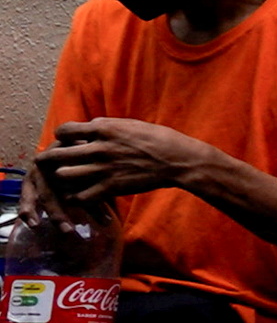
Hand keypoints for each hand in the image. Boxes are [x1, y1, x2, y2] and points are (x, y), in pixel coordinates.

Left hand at [37, 117, 200, 209]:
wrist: (178, 160)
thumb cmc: (158, 139)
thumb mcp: (130, 125)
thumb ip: (106, 127)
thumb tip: (89, 128)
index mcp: (103, 129)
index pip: (64, 130)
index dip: (61, 136)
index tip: (66, 141)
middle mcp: (99, 148)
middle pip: (57, 154)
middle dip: (51, 158)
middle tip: (52, 162)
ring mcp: (103, 169)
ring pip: (64, 175)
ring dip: (64, 177)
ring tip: (69, 178)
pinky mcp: (111, 187)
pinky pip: (80, 196)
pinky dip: (76, 197)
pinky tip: (81, 194)